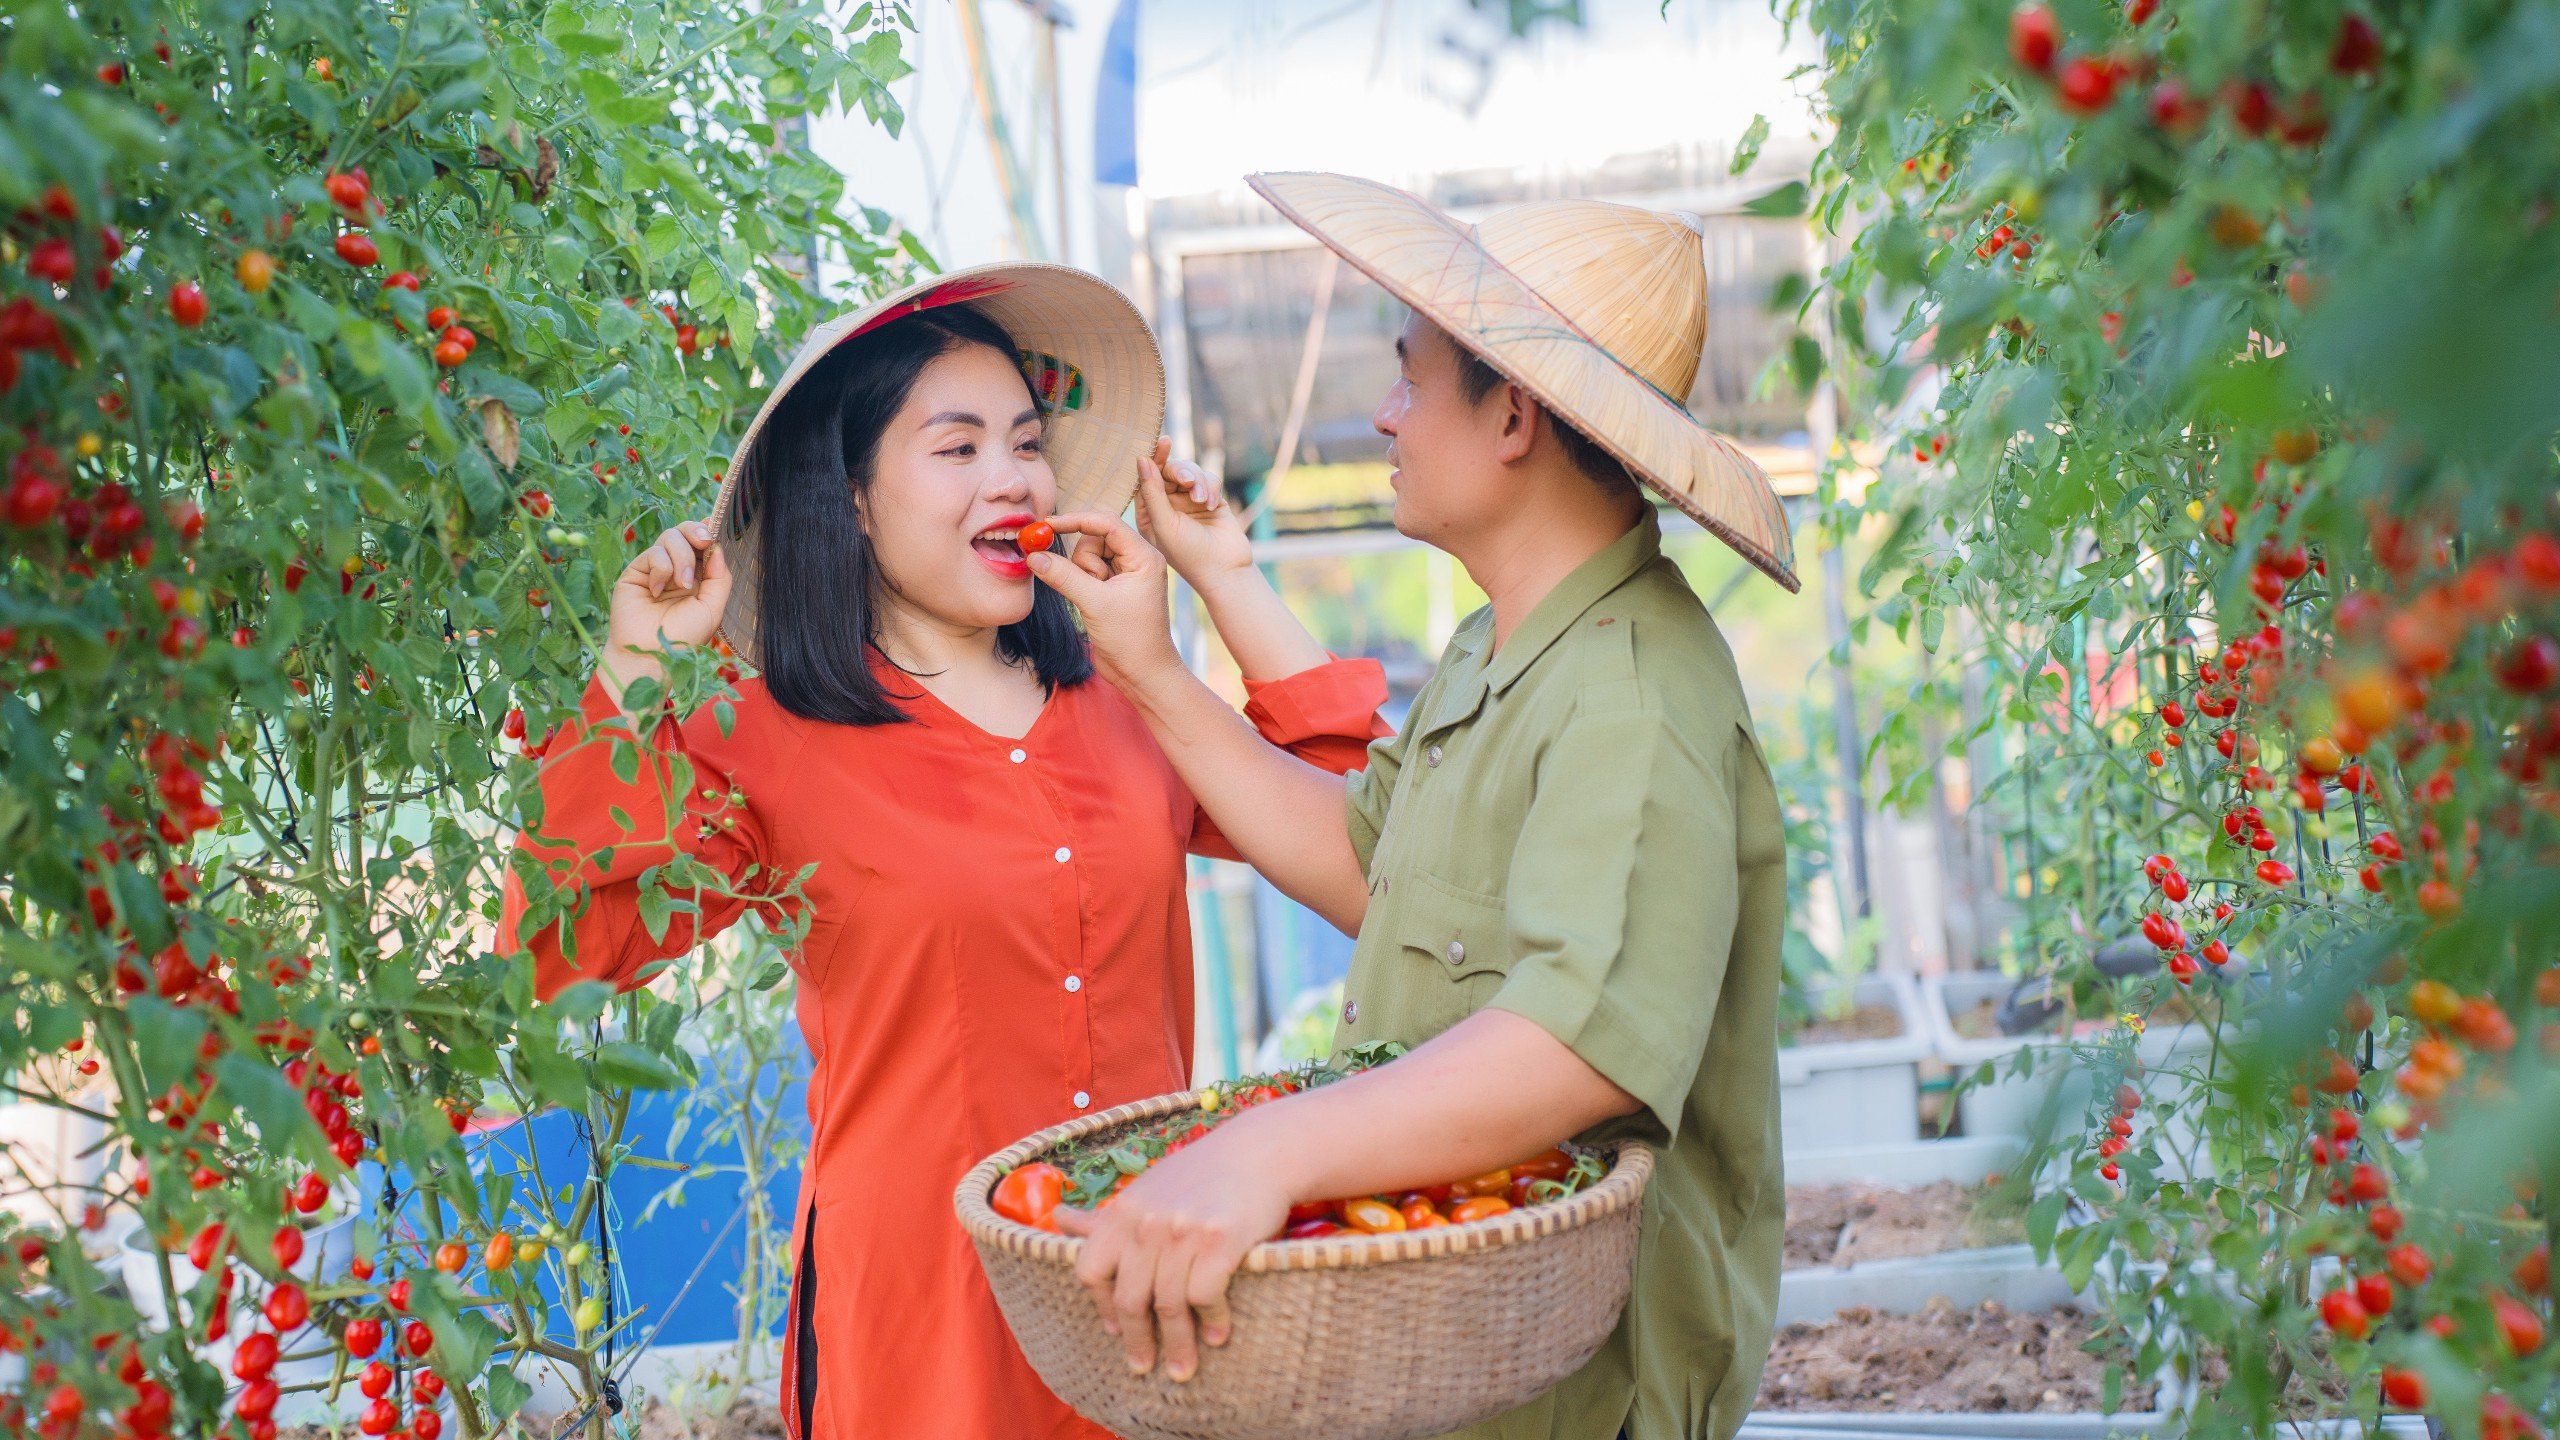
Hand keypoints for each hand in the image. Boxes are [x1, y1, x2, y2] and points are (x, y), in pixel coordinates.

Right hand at [603, 518, 730, 699]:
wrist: (651, 654)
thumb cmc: (684, 637)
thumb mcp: (712, 608)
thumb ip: (720, 577)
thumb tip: (717, 547)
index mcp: (700, 577)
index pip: (705, 544)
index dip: (711, 531)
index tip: (718, 527)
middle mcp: (679, 569)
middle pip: (687, 532)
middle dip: (697, 531)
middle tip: (704, 541)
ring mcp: (657, 568)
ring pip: (671, 537)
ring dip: (682, 557)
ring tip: (681, 584)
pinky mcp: (637, 570)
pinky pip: (654, 553)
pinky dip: (661, 568)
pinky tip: (657, 591)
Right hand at [1025, 510, 1182, 687]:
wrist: (1143, 674)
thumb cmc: (1131, 640)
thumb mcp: (1094, 604)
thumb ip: (1063, 577)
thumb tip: (1034, 555)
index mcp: (1144, 556)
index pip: (1107, 523)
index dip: (1076, 520)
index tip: (1047, 524)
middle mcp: (1137, 560)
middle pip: (1095, 538)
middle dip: (1083, 561)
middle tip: (1090, 587)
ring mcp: (1124, 574)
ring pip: (1087, 556)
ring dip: (1081, 576)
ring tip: (1095, 601)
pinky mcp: (1112, 588)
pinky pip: (1086, 573)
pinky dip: (1080, 584)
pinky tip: (1091, 605)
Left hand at [1053, 1127, 1289, 1382]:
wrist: (1259, 1152)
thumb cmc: (1200, 1174)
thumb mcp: (1146, 1189)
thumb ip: (1107, 1216)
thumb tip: (1059, 1218)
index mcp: (1122, 1211)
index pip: (1090, 1271)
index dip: (1102, 1306)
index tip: (1115, 1330)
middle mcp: (1146, 1221)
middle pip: (1129, 1298)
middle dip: (1137, 1341)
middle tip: (1144, 1366)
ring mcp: (1182, 1230)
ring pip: (1168, 1305)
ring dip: (1178, 1345)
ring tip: (1184, 1368)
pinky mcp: (1219, 1239)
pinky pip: (1204, 1296)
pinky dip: (1210, 1321)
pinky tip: (1217, 1334)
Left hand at [1132, 437, 1254, 591]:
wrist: (1225, 569)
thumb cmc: (1188, 553)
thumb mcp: (1164, 523)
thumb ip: (1152, 491)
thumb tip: (1142, 459)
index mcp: (1149, 512)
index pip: (1146, 478)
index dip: (1154, 458)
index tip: (1163, 443)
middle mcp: (1167, 505)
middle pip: (1169, 471)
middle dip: (1179, 472)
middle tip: (1188, 482)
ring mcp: (1189, 502)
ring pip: (1191, 472)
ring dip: (1198, 482)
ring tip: (1202, 500)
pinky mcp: (1211, 500)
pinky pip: (1209, 479)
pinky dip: (1211, 488)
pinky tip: (1213, 505)